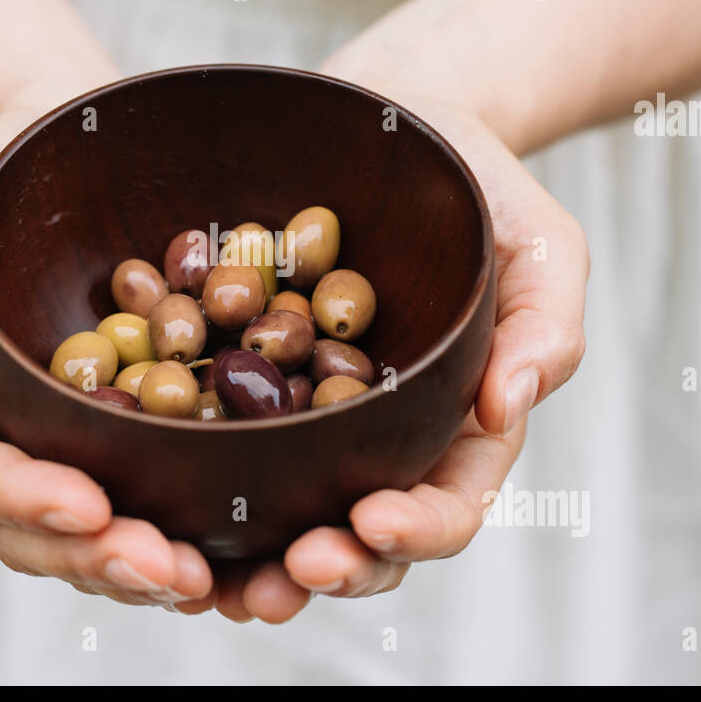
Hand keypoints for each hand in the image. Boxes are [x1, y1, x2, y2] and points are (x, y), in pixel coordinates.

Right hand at [0, 71, 214, 607]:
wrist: (64, 147)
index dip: (24, 499)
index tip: (91, 506)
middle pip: (31, 527)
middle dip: (97, 556)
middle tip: (170, 571)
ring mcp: (60, 444)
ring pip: (91, 533)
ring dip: (146, 567)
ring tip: (206, 582)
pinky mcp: (124, 434)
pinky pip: (148, 495)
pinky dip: (186, 531)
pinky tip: (236, 554)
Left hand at [218, 49, 589, 621]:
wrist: (385, 122)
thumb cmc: (475, 184)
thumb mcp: (538, 241)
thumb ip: (547, 322)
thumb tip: (511, 403)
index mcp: (457, 423)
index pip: (450, 499)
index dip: (419, 528)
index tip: (374, 522)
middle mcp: (379, 436)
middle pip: (361, 530)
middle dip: (332, 565)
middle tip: (291, 570)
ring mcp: (307, 413)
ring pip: (282, 507)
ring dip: (252, 557)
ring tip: (218, 579)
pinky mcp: (242, 376)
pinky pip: (212, 436)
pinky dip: (187, 479)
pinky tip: (153, 498)